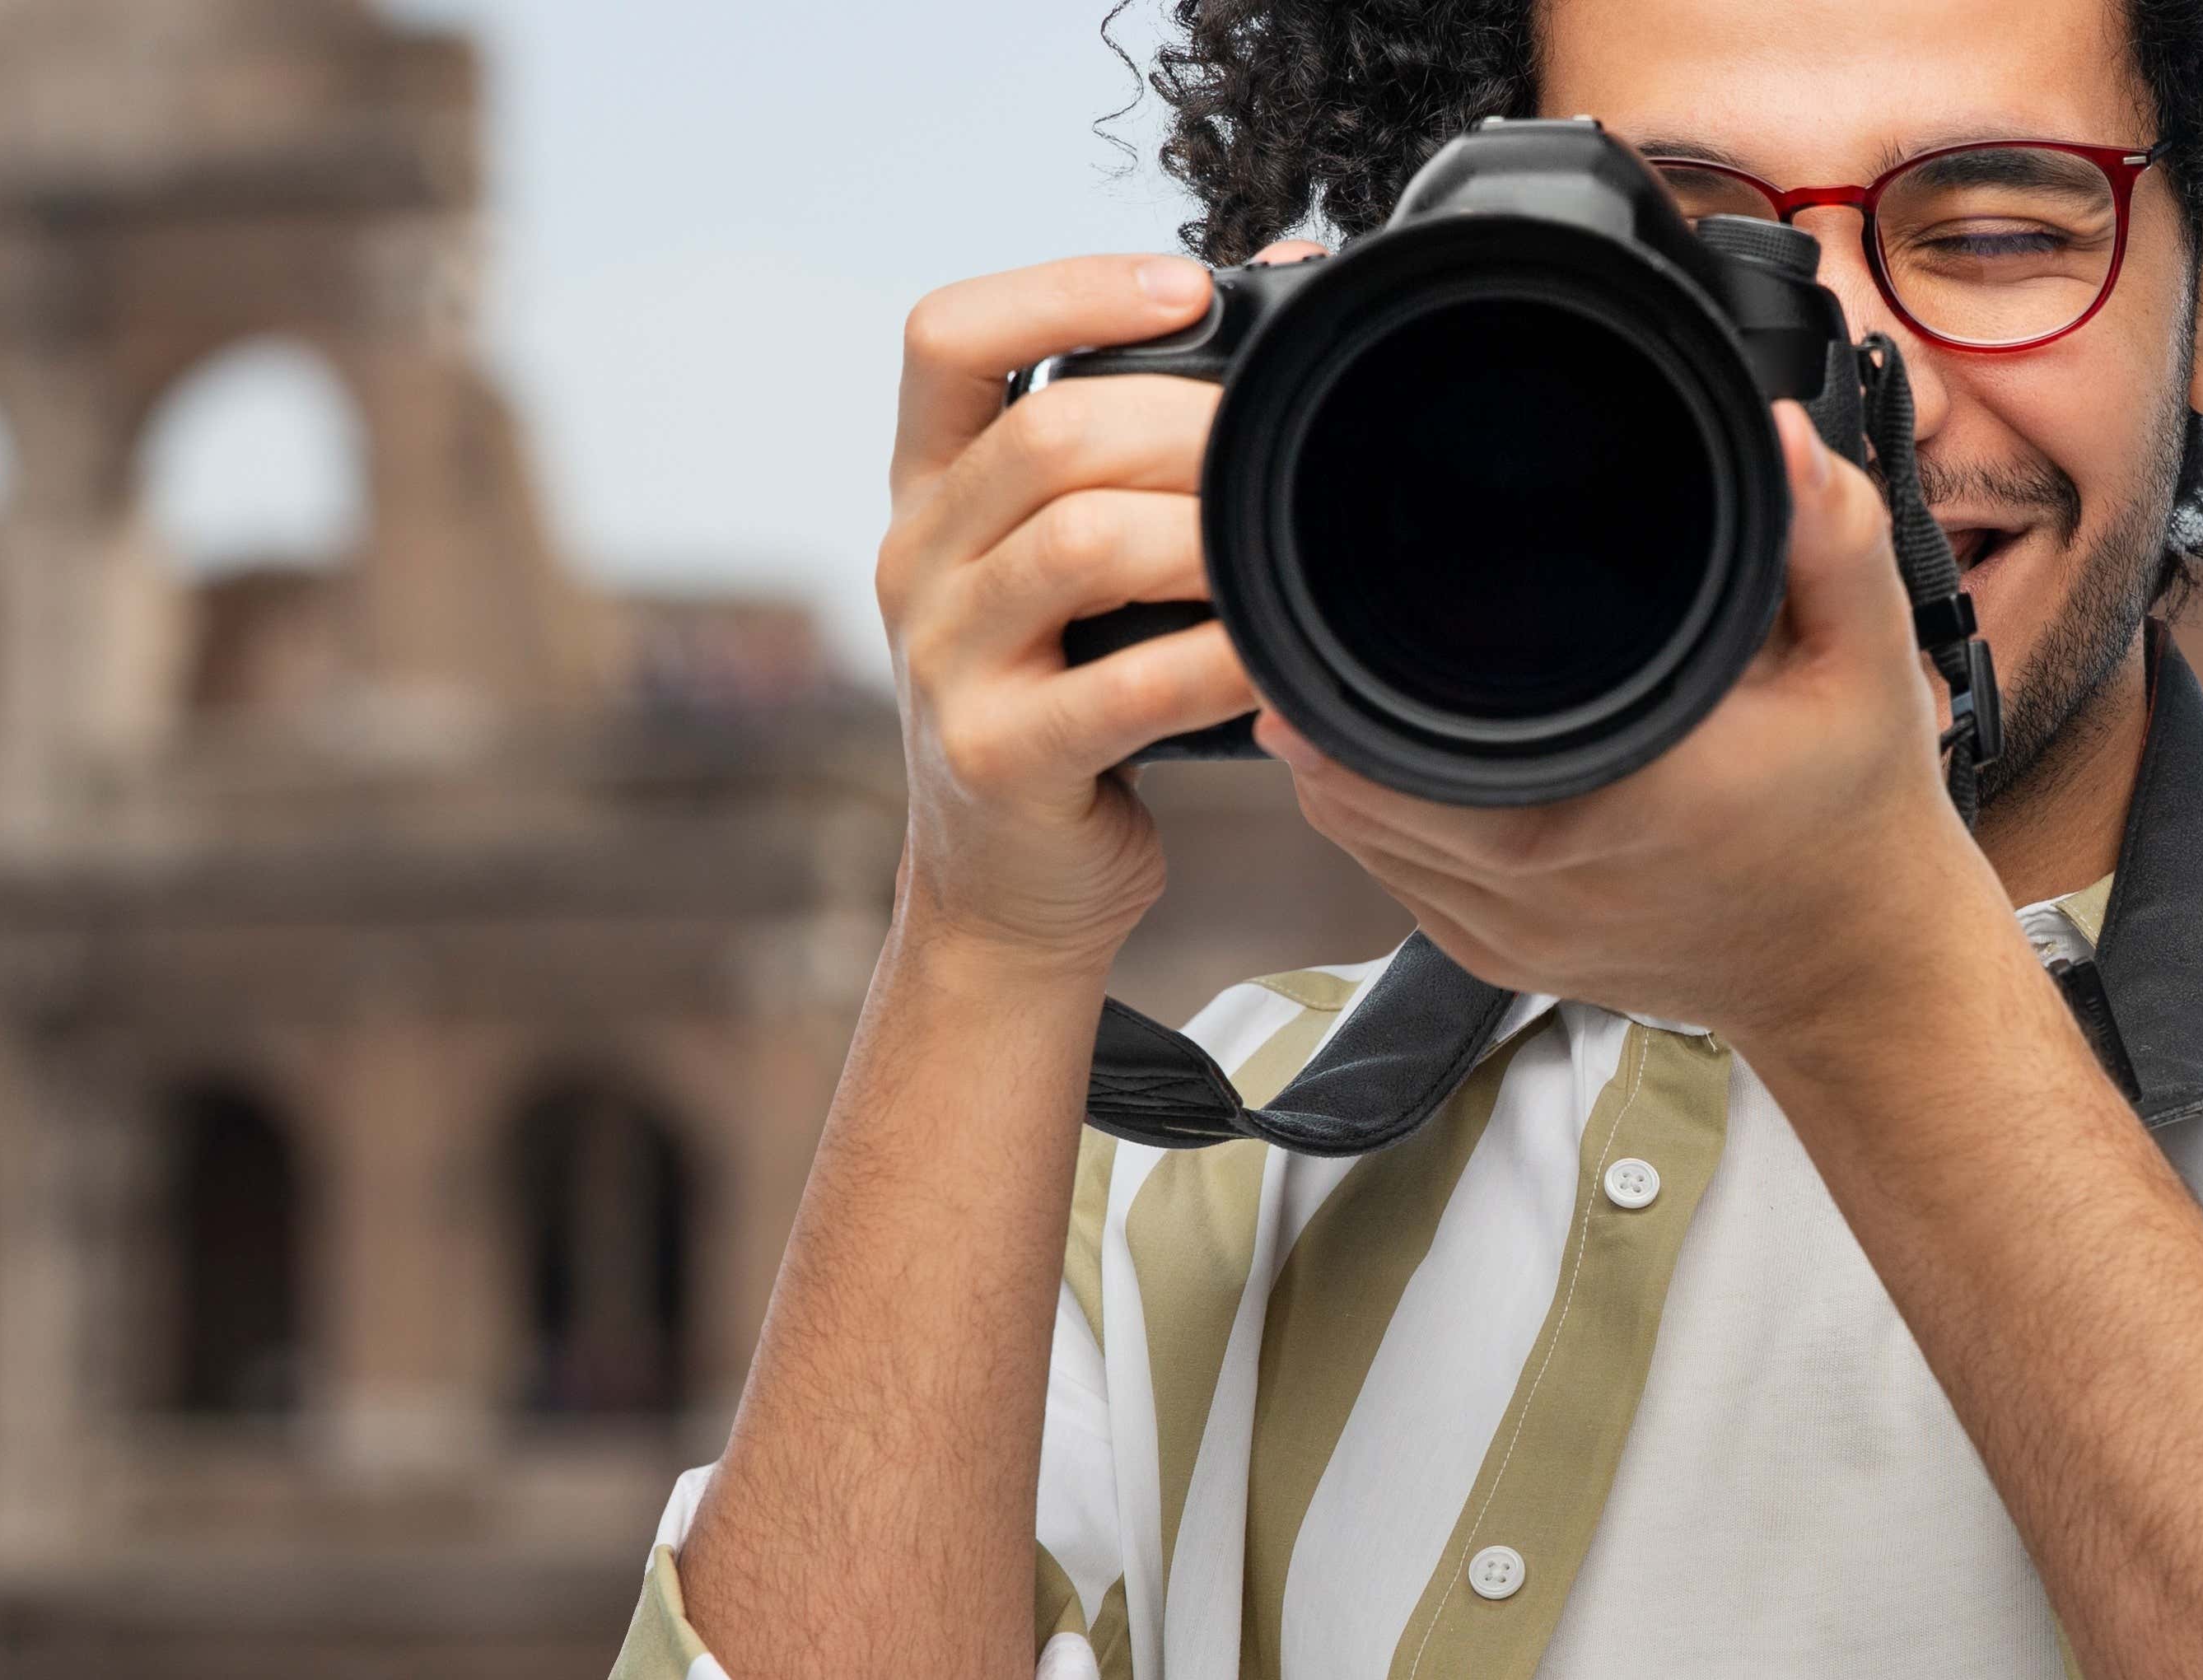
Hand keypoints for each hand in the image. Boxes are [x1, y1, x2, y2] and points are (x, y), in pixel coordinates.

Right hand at [873, 253, 1263, 971]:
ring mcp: (943, 664)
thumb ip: (1142, 439)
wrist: (1009, 886)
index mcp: (929, 491)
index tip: (1184, 288)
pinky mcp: (996, 760)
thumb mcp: (1073, 561)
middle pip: (1043, 435)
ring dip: (1204, 530)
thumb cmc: (1071, 695)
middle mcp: (914, 562)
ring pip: (1077, 545)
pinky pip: (1123, 688)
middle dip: (1186, 422)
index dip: (1063, 290)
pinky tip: (1276, 649)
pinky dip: (1216, 656)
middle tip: (1285, 439)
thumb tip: (1288, 270)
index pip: (945, 338)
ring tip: (1284, 537)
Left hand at [1256, 408, 2022, 1039]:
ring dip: (1338, 752)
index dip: (1356, 658)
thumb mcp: (1867, 663)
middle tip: (1318, 606)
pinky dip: (1371, 814)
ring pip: (1357, 831)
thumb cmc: (1857, 816)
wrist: (1857, 968)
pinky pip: (1392, 879)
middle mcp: (1546, 874)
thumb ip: (1832, 541)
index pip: (1419, 727)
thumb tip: (1781, 440)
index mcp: (1620, 793)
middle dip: (1325, 691)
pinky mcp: (1502, 957)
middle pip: (1355, 775)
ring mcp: (1514, 929)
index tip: (1339, 584)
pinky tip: (1382, 755)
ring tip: (1336, 670)